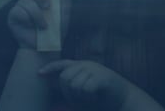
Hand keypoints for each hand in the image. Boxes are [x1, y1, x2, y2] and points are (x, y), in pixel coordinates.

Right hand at [7, 0, 70, 48]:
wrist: (47, 48)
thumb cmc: (56, 30)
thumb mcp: (64, 13)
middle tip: (47, 5)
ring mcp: (20, 7)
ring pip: (26, 1)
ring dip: (37, 14)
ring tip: (44, 26)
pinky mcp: (13, 16)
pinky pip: (19, 11)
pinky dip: (28, 20)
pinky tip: (32, 27)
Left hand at [39, 59, 164, 110]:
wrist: (125, 100)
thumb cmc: (103, 98)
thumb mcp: (85, 90)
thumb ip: (72, 86)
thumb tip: (57, 86)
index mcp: (82, 66)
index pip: (62, 64)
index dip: (50, 68)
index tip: (39, 74)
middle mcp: (87, 65)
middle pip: (65, 77)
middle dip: (68, 93)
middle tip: (80, 100)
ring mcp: (95, 69)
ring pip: (74, 85)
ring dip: (80, 97)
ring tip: (90, 98)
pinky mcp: (103, 77)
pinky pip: (86, 88)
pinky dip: (89, 98)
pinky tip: (96, 97)